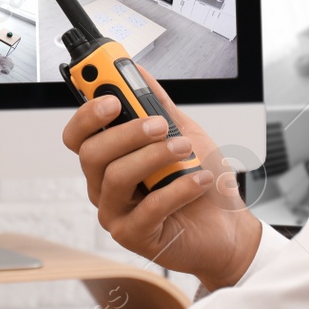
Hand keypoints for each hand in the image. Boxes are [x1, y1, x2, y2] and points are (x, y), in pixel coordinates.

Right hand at [62, 64, 262, 290]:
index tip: (111, 94)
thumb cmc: (202, 184)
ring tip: (185, 150)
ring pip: (115, 177)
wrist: (229, 227)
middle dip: (126, 133)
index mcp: (110, 159)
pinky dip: (178, 189)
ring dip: (154, 157)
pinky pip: (148, 209)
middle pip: (91, 154)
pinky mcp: (134, 237)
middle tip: (158, 125)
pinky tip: (199, 180)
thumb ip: (157, 105)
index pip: (79, 134)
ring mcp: (116, 213)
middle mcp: (105, 186)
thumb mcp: (183, 133)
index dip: (87, 112)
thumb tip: (137, 71)